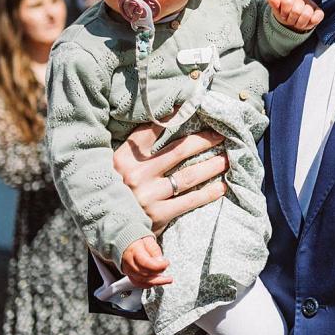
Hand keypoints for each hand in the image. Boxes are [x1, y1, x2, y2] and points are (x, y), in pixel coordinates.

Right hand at [113, 122, 228, 234]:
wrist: (107, 227)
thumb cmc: (116, 191)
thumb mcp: (117, 166)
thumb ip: (137, 148)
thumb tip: (167, 119)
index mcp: (124, 158)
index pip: (151, 131)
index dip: (173, 118)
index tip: (193, 107)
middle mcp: (136, 175)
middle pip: (179, 151)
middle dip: (204, 141)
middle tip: (222, 135)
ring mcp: (147, 196)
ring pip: (189, 175)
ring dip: (212, 165)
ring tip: (228, 158)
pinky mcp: (157, 216)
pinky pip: (189, 201)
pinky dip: (208, 193)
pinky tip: (222, 187)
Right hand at [120, 235, 170, 287]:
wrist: (126, 243)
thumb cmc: (137, 240)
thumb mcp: (148, 240)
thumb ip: (155, 250)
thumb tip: (160, 261)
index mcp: (134, 251)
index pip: (146, 263)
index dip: (158, 266)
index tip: (166, 263)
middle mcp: (129, 262)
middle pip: (144, 273)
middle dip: (158, 274)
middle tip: (167, 271)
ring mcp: (128, 270)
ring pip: (142, 281)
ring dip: (156, 281)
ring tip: (167, 279)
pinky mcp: (129, 275)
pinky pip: (138, 283)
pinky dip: (149, 284)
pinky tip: (157, 282)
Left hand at [267, 0, 323, 31]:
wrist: (292, 21)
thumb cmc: (284, 14)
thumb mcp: (277, 10)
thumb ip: (274, 3)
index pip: (287, 2)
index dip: (285, 13)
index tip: (284, 15)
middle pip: (296, 10)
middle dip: (292, 19)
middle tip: (291, 20)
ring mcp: (311, 5)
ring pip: (307, 15)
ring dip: (300, 23)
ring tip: (298, 22)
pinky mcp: (318, 12)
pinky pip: (319, 16)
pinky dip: (312, 21)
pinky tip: (308, 22)